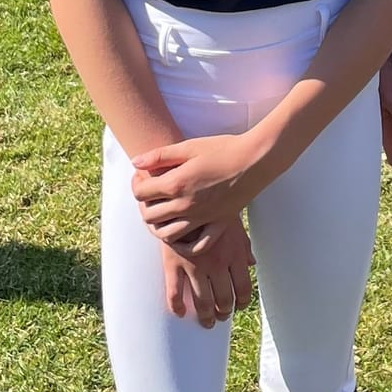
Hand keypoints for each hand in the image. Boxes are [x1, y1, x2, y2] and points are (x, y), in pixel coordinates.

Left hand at [131, 129, 268, 236]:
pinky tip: (183, 232)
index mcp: (176, 184)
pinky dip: (185, 245)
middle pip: (149, 216)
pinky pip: (196, 246)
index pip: (140, 193)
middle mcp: (186, 205)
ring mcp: (202, 218)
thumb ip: (160, 155)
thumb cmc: (223, 149)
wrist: (255, 160)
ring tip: (164, 213)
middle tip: (151, 195)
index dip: (136, 184)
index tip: (142, 177)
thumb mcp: (189, 146)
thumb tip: (135, 162)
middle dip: (144, 205)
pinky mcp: (218, 224)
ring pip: (167, 235)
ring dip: (159, 226)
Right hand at [158, 217, 251, 326]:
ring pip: (202, 301)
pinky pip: (175, 292)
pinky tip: (181, 313)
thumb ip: (244, 247)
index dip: (241, 302)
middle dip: (223, 311)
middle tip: (221, 317)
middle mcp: (217, 263)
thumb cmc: (213, 208)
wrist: (187, 194)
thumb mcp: (234, 225)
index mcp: (234, 255)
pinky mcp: (174, 263)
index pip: (242, 288)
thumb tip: (252, 263)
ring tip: (207, 321)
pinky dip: (177, 306)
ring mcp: (194, 265)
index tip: (238, 307)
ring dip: (205, 315)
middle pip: (223, 298)